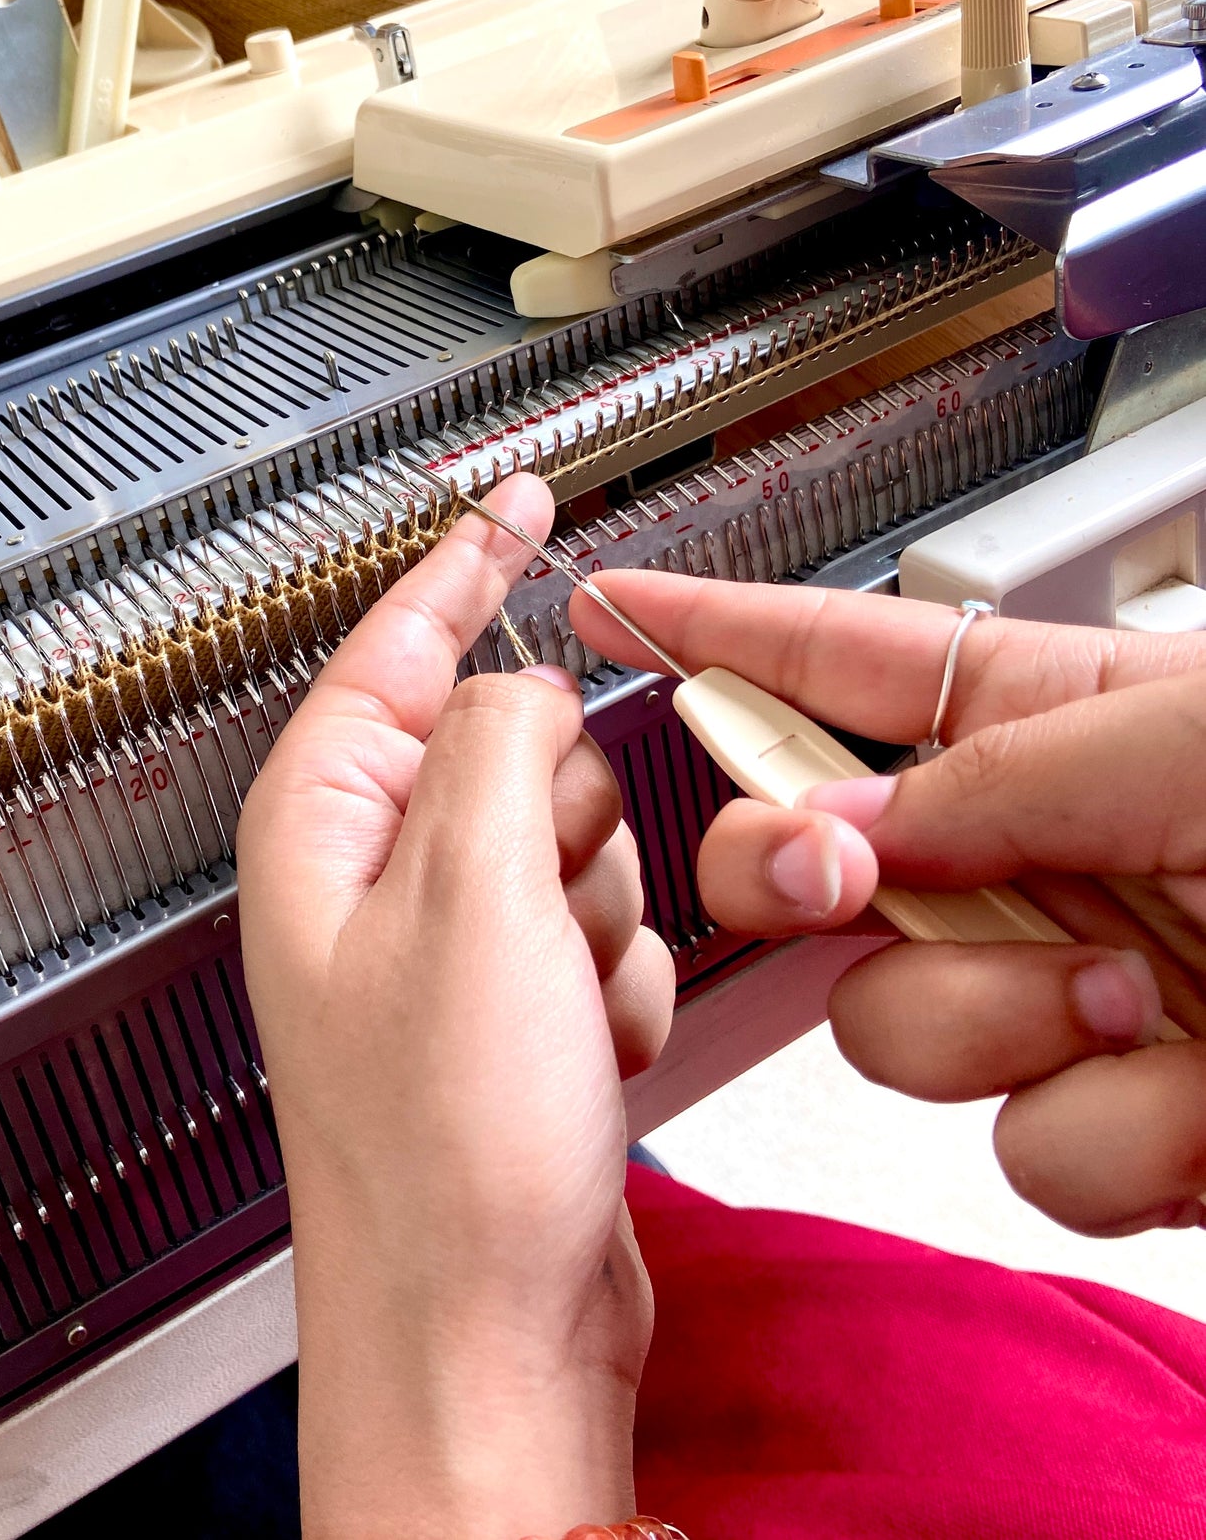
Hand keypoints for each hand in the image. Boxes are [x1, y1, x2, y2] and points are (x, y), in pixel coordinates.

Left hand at [237, 474, 674, 1539]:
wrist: (488, 1334)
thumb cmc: (440, 1157)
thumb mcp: (479, 901)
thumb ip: (504, 749)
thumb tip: (531, 689)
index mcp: (323, 830)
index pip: (398, 646)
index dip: (467, 563)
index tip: (514, 499)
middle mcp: (377, 885)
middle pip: (515, 747)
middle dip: (566, 815)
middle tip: (551, 900)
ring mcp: (452, 955)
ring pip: (578, 841)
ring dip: (600, 917)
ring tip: (563, 1003)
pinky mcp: (517, 1016)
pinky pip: (606, 932)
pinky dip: (619, 984)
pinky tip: (588, 1054)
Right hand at [572, 573, 1205, 1237]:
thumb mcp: (1185, 740)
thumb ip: (992, 774)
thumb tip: (829, 825)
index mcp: (1055, 721)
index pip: (844, 660)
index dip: (718, 629)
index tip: (613, 610)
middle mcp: (1030, 855)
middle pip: (808, 860)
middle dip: (783, 874)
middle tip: (837, 876)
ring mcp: (1054, 990)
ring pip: (891, 1025)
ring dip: (1007, 1020)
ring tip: (1141, 1003)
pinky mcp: (1107, 1116)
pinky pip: (1020, 1149)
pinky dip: (1110, 1136)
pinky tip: (1197, 1102)